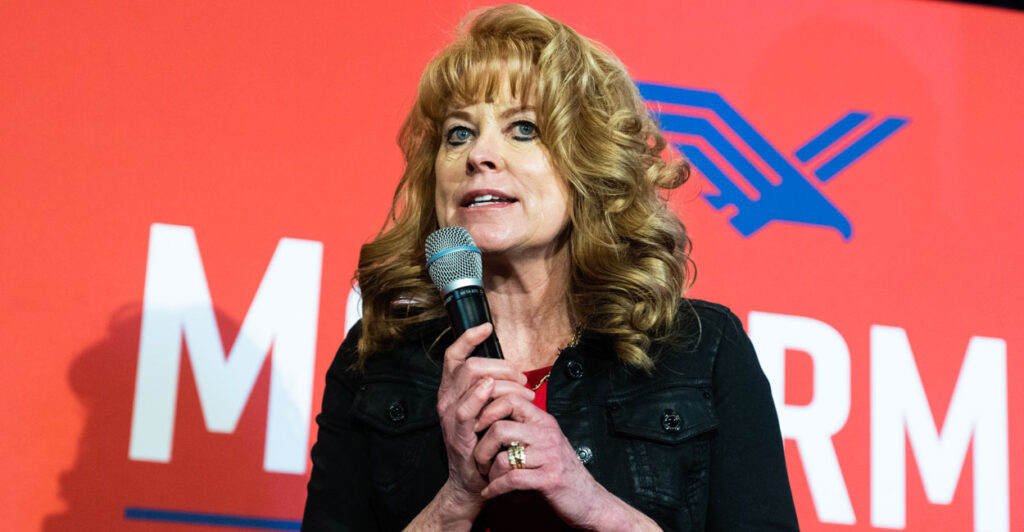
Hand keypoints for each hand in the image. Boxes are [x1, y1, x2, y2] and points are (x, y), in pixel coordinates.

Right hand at [432, 323, 534, 522]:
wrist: (471, 482)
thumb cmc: (482, 443)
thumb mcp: (483, 411)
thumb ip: (490, 389)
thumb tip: (510, 370)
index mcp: (451, 391)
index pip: (454, 355)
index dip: (469, 337)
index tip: (487, 327)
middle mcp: (447, 399)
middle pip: (471, 364)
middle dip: (502, 366)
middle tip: (523, 380)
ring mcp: (450, 416)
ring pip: (471, 379)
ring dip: (502, 380)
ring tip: (523, 392)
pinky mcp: (458, 433)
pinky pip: (466, 408)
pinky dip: (480, 395)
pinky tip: (494, 389)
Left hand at [472, 394, 660, 530]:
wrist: (589, 499)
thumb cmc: (561, 469)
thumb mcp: (545, 440)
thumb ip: (524, 426)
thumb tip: (492, 409)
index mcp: (543, 420)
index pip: (510, 399)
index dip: (487, 410)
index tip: (477, 427)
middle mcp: (547, 434)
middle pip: (500, 429)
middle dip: (481, 448)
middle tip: (479, 460)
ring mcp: (549, 456)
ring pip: (503, 457)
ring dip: (489, 471)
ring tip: (487, 478)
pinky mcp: (549, 479)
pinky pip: (512, 480)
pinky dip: (495, 488)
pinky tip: (490, 492)